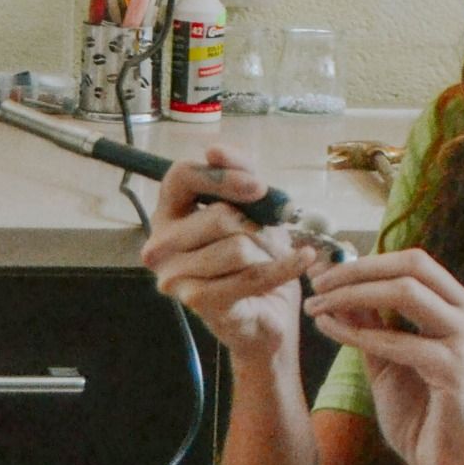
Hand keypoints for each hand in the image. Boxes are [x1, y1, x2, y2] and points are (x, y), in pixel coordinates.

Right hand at [140, 145, 317, 359]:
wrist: (267, 313)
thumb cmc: (255, 258)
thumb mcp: (252, 208)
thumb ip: (239, 174)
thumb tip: (215, 150)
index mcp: (168, 213)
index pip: (181, 176)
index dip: (223, 177)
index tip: (259, 187)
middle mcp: (160, 244)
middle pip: (218, 216)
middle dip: (258, 226)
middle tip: (271, 238)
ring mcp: (174, 276)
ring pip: (236, 248)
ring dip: (268, 252)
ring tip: (271, 259)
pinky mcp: (197, 301)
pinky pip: (251, 276)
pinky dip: (285, 266)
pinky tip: (303, 258)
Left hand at [301, 247, 463, 464]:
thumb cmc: (428, 421)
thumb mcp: (391, 362)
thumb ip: (372, 325)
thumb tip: (340, 288)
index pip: (418, 264)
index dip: (370, 262)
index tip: (328, 272)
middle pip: (414, 266)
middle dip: (360, 269)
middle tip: (318, 282)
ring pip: (405, 292)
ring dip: (353, 294)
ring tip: (317, 305)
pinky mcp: (457, 368)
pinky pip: (396, 340)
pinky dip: (357, 333)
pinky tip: (330, 331)